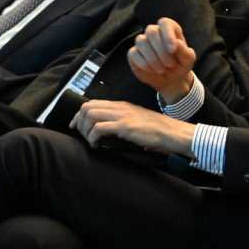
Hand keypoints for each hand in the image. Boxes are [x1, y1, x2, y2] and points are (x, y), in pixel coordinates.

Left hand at [70, 99, 193, 154]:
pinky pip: (99, 128)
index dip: (79, 115)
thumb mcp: (137, 120)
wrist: (172, 132)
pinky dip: (93, 138)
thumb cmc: (157, 130)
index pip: (92, 103)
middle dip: (79, 122)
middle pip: (87, 107)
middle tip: (82, 135)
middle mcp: (119, 107)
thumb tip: (109, 132)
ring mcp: (122, 115)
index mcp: (121, 105)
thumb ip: (123, 122)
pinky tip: (97, 145)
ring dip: (85, 130)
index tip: (76, 126)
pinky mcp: (125, 126)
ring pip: (90, 115)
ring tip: (90, 141)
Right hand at [128, 18, 196, 102]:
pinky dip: (143, 63)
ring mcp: (142, 41)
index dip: (168, 35)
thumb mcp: (188, 60)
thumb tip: (176, 43)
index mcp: (169, 28)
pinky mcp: (134, 53)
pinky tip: (152, 70)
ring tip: (162, 70)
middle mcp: (154, 31)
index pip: (164, 23)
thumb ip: (185, 50)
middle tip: (170, 65)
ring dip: (153, 58)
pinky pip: (133, 53)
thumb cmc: (181, 65)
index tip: (173, 50)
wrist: (171, 79)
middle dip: (161, 50)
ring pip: (141, 41)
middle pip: (151, 32)